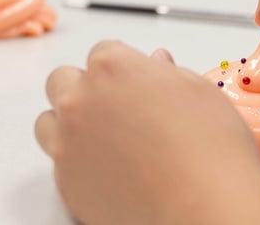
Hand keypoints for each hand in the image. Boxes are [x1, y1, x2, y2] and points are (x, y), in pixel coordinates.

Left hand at [35, 41, 259, 224]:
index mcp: (113, 67)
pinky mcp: (65, 182)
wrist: (203, 209)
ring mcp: (67, 142)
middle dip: (86, 88)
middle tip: (117, 107)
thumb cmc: (210, 151)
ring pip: (49, 121)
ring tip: (106, 139)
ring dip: (70, 123)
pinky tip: (111, 169)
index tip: (136, 81)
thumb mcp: (199, 92)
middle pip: (64, 80)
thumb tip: (156, 66)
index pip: (103, 51)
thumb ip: (168, 73)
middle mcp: (81, 100)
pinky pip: (58, 162)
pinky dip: (77, 161)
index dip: (123, 67)